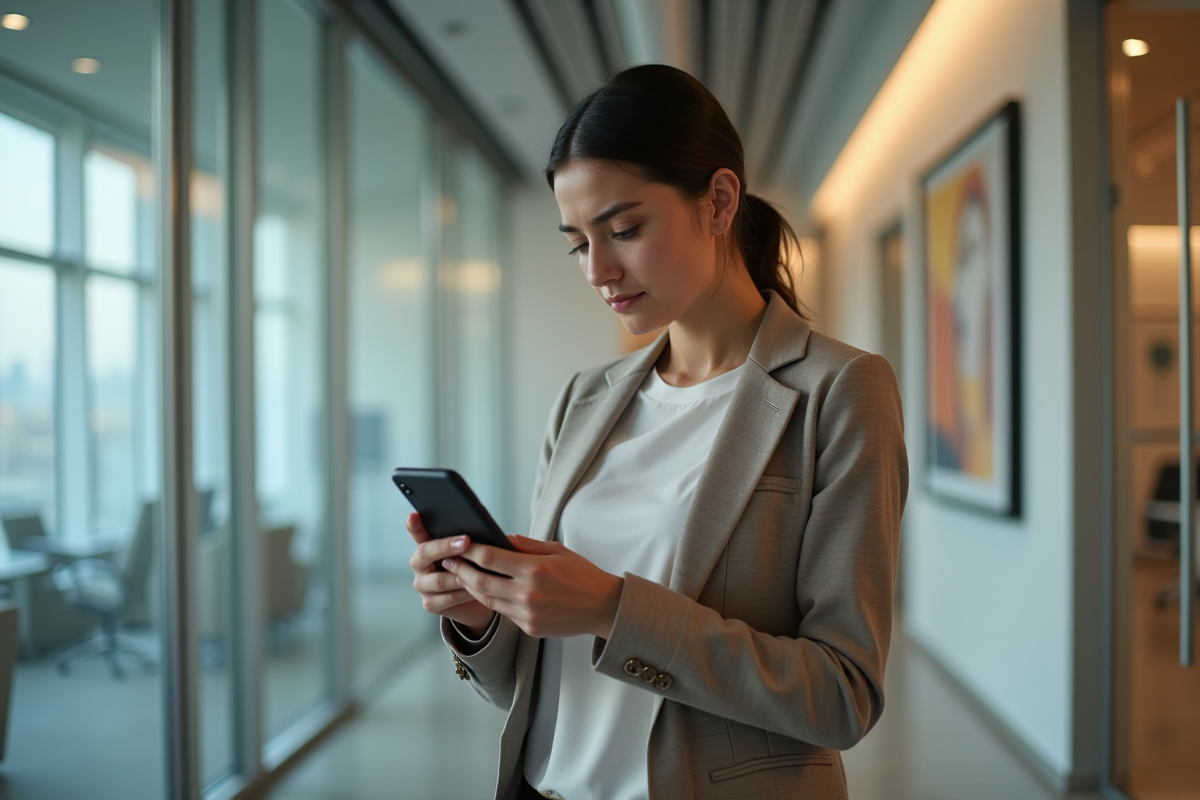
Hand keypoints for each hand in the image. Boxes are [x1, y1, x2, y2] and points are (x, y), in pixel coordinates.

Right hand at [407, 513, 495, 636]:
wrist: (478, 599)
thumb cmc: (475, 568)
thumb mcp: (473, 552)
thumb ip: (471, 541)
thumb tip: (485, 530)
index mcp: (427, 546)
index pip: (417, 533)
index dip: (414, 525)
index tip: (414, 515)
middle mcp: (420, 565)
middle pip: (425, 553)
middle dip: (446, 546)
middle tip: (466, 541)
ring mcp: (422, 585)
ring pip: (438, 579)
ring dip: (461, 574)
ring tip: (479, 571)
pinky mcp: (430, 604)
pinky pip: (448, 598)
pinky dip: (465, 593)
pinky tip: (478, 590)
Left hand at [443, 535, 623, 639]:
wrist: (604, 607)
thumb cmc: (582, 574)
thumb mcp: (557, 550)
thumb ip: (526, 545)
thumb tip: (499, 538)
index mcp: (535, 569)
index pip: (489, 558)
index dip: (468, 550)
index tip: (456, 544)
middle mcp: (528, 593)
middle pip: (480, 582)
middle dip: (460, 570)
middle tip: (447, 561)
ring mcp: (527, 614)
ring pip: (488, 600)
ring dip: (471, 587)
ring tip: (460, 575)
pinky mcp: (529, 628)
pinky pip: (503, 613)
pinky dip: (492, 601)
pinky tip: (485, 591)